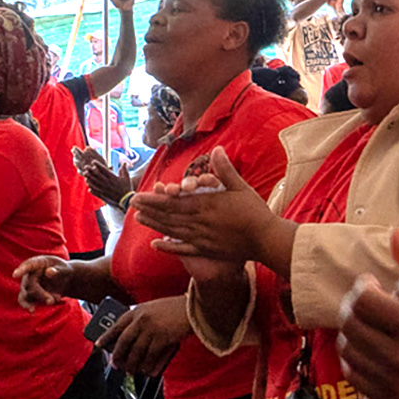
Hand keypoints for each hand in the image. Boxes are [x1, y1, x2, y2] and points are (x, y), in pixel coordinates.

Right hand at [13, 255, 76, 310]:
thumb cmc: (63, 270)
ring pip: (25, 295)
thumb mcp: (64, 268)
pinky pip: (26, 302)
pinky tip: (33, 311)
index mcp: (37, 263)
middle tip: (51, 301)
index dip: (21, 270)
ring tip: (47, 305)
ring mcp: (28, 285)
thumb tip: (48, 272)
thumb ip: (58, 270)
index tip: (15, 275)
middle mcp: (30, 274)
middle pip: (29, 284)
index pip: (28, 265)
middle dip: (40, 294)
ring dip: (35, 302)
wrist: (64, 280)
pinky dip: (29, 306)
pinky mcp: (30, 295)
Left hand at [74, 146, 132, 205]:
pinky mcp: (104, 195)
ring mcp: (105, 189)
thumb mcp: (127, 178)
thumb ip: (124, 170)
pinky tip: (88, 187)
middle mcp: (107, 183)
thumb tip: (124, 162)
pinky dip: (92, 189)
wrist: (127, 200)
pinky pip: (96, 192)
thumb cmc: (127, 188)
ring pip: (95, 183)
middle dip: (91, 170)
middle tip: (86, 167)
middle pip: (97, 175)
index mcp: (113, 178)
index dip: (98, 165)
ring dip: (89, 179)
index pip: (103, 170)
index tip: (93, 162)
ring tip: (85, 176)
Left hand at [97, 296, 190, 375]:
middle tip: (116, 365)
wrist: (194, 308)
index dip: (106, 336)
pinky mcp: (163, 338)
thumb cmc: (177, 309)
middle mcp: (142, 319)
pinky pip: (151, 356)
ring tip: (131, 371)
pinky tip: (146, 371)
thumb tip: (132, 340)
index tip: (99, 345)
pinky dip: (148, 366)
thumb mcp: (155, 309)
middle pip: (124, 342)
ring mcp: (152, 329)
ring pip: (136, 352)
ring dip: (133, 364)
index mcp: (138, 310)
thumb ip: (143, 320)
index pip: (117, 325)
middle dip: (118, 356)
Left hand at [130, 147, 282, 263]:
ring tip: (139, 219)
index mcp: (206, 205)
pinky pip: (183, 249)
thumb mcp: (241, 187)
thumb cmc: (255, 212)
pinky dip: (169, 247)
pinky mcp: (206, 250)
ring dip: (155, 224)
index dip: (155, 199)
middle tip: (133, 204)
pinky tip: (155, 245)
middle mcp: (200, 222)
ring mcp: (201, 238)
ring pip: (172, 230)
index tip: (140, 195)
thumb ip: (225, 170)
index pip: (174, 201)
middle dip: (150, 209)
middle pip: (169, 215)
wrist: (266, 239)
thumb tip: (217, 149)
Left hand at [338, 228, 398, 398]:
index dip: (361, 286)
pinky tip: (365, 346)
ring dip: (349, 331)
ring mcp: (396, 382)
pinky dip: (353, 358)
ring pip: (347, 350)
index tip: (370, 283)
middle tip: (361, 300)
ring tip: (363, 321)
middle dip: (350, 306)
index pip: (364, 300)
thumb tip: (394, 230)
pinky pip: (353, 375)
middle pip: (351, 325)